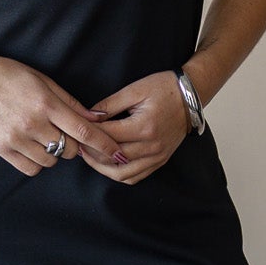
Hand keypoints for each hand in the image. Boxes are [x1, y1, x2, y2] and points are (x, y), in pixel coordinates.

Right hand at [0, 53, 109, 176]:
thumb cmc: (12, 76)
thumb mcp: (45, 82)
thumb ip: (71, 104)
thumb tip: (98, 119)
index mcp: (45, 104)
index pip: (83, 131)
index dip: (104, 144)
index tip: (117, 152)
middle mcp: (31, 123)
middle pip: (70, 150)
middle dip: (74, 144)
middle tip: (64, 132)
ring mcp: (15, 138)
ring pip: (52, 161)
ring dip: (55, 153)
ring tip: (44, 136)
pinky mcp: (2, 148)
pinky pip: (32, 168)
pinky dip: (38, 162)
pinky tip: (33, 146)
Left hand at [78, 70, 193, 183]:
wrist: (191, 96)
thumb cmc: (164, 88)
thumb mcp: (134, 90)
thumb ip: (109, 105)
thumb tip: (88, 117)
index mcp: (144, 127)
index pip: (107, 136)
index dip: (88, 134)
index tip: (75, 130)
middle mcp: (151, 146)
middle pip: (112, 157)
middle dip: (90, 152)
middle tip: (75, 144)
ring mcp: (157, 156)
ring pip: (122, 173)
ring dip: (101, 168)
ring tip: (88, 156)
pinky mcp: (160, 161)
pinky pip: (135, 177)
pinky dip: (119, 174)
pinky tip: (107, 165)